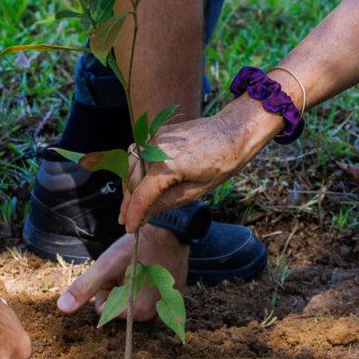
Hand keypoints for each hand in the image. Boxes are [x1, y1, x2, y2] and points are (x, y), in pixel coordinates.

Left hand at [59, 228, 191, 323]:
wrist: (170, 233)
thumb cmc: (137, 246)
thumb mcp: (107, 265)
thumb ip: (85, 287)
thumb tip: (62, 308)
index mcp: (133, 311)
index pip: (103, 310)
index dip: (106, 289)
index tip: (119, 273)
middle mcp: (151, 317)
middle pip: (119, 309)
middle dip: (120, 291)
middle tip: (131, 270)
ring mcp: (164, 311)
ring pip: (133, 304)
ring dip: (133, 290)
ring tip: (143, 270)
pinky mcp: (172, 302)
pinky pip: (149, 302)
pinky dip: (148, 290)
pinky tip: (152, 274)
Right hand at [119, 107, 280, 231]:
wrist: (233, 131)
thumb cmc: (222, 161)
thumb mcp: (196, 191)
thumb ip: (166, 203)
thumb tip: (145, 215)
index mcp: (168, 166)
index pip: (142, 196)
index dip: (133, 215)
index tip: (129, 227)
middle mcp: (156, 149)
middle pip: (132, 181)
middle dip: (128, 202)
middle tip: (126, 219)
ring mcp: (155, 138)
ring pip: (132, 166)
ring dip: (130, 186)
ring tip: (131, 204)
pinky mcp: (158, 133)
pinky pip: (140, 154)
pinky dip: (138, 169)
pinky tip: (142, 182)